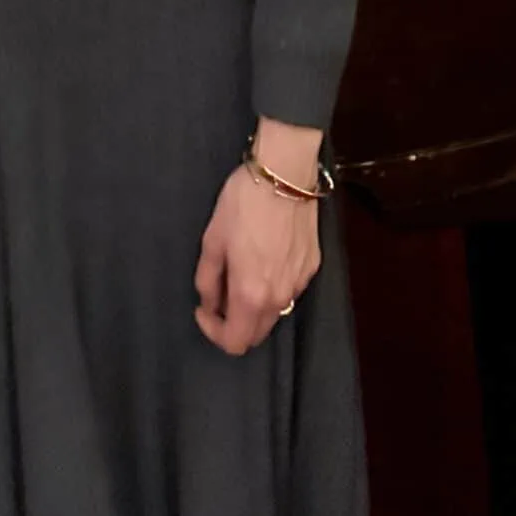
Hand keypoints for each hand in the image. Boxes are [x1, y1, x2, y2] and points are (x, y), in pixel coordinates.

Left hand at [193, 146, 322, 355]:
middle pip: (257, 334)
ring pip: (274, 313)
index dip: (214, 332)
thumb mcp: (213, 239)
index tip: (203, 309)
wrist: (285, 173)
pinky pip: (289, 291)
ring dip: (254, 306)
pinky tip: (264, 257)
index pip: (235, 342)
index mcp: (252, 294)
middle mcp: (280, 298)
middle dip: (234, 322)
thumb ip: (208, 279)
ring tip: (240, 271)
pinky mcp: (312, 268)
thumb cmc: (243, 203)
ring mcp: (300, 284)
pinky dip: (272, 287)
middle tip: (219, 291)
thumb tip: (208, 303)